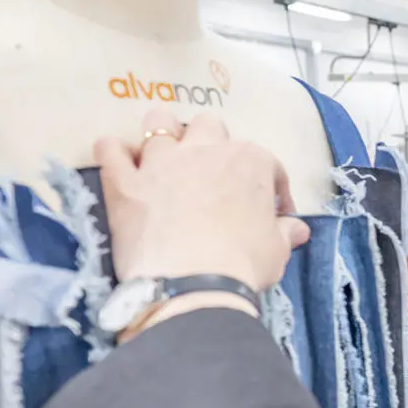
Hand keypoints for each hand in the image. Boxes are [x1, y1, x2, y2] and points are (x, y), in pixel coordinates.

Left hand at [97, 108, 308, 289]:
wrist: (193, 285)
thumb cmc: (244, 265)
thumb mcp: (276, 251)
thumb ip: (285, 232)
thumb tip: (298, 229)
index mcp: (250, 162)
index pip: (266, 163)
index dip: (270, 188)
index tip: (270, 213)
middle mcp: (204, 150)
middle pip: (208, 125)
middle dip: (211, 144)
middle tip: (211, 175)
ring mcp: (161, 162)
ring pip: (158, 122)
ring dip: (162, 134)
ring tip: (163, 156)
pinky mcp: (124, 182)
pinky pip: (109, 149)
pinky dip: (113, 152)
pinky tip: (120, 163)